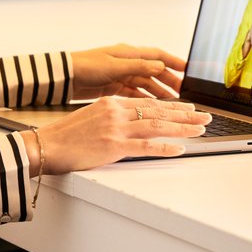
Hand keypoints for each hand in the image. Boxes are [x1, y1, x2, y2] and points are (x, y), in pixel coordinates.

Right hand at [30, 96, 209, 172]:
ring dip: (183, 128)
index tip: (189, 109)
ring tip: (200, 130)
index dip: (172, 107)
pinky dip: (165, 148)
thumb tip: (133, 124)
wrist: (46, 147)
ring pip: (157, 126)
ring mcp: (116, 129)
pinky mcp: (114, 146)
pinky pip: (146, 147)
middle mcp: (116, 112)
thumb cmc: (66, 136)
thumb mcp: (92, 118)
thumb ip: (114, 118)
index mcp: (112, 103)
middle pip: (159, 111)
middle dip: (185, 115)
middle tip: (205, 117)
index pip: (149, 103)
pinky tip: (180, 149)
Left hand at [71, 43, 184, 100]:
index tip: (189, 71)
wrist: (64, 77)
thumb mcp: (115, 66)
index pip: (158, 56)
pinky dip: (145, 100)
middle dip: (170, 82)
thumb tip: (161, 66)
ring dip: (159, 93)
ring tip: (172, 104)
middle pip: (155, 72)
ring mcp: (121, 75)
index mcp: (129, 53)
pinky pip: (135, 94)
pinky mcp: (114, 88)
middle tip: (184, 93)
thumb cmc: (87, 66)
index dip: (174, 62)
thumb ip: (139, 66)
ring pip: (146, 85)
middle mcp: (128, 63)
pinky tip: (154, 108)